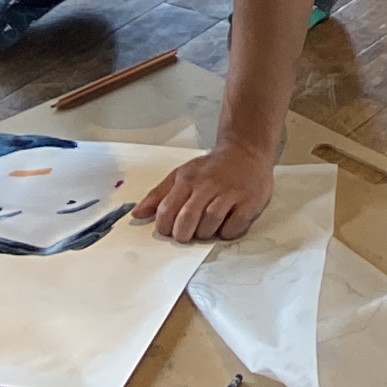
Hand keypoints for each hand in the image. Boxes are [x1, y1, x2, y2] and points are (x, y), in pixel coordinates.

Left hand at [140, 139, 277, 241]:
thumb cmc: (212, 168)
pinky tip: (225, 225)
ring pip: (210, 225)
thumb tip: (137, 214)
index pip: (167, 210)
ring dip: (205, 234)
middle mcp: (208, 186)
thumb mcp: (181, 174)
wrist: (246, 151)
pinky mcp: (249, 202)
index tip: (170, 230)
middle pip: (187, 220)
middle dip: (183, 235)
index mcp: (188, 180)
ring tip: (206, 229)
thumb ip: (158, 195)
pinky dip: (227, 232)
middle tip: (187, 235)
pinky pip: (233, 227)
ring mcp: (230, 194)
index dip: (164, 227)